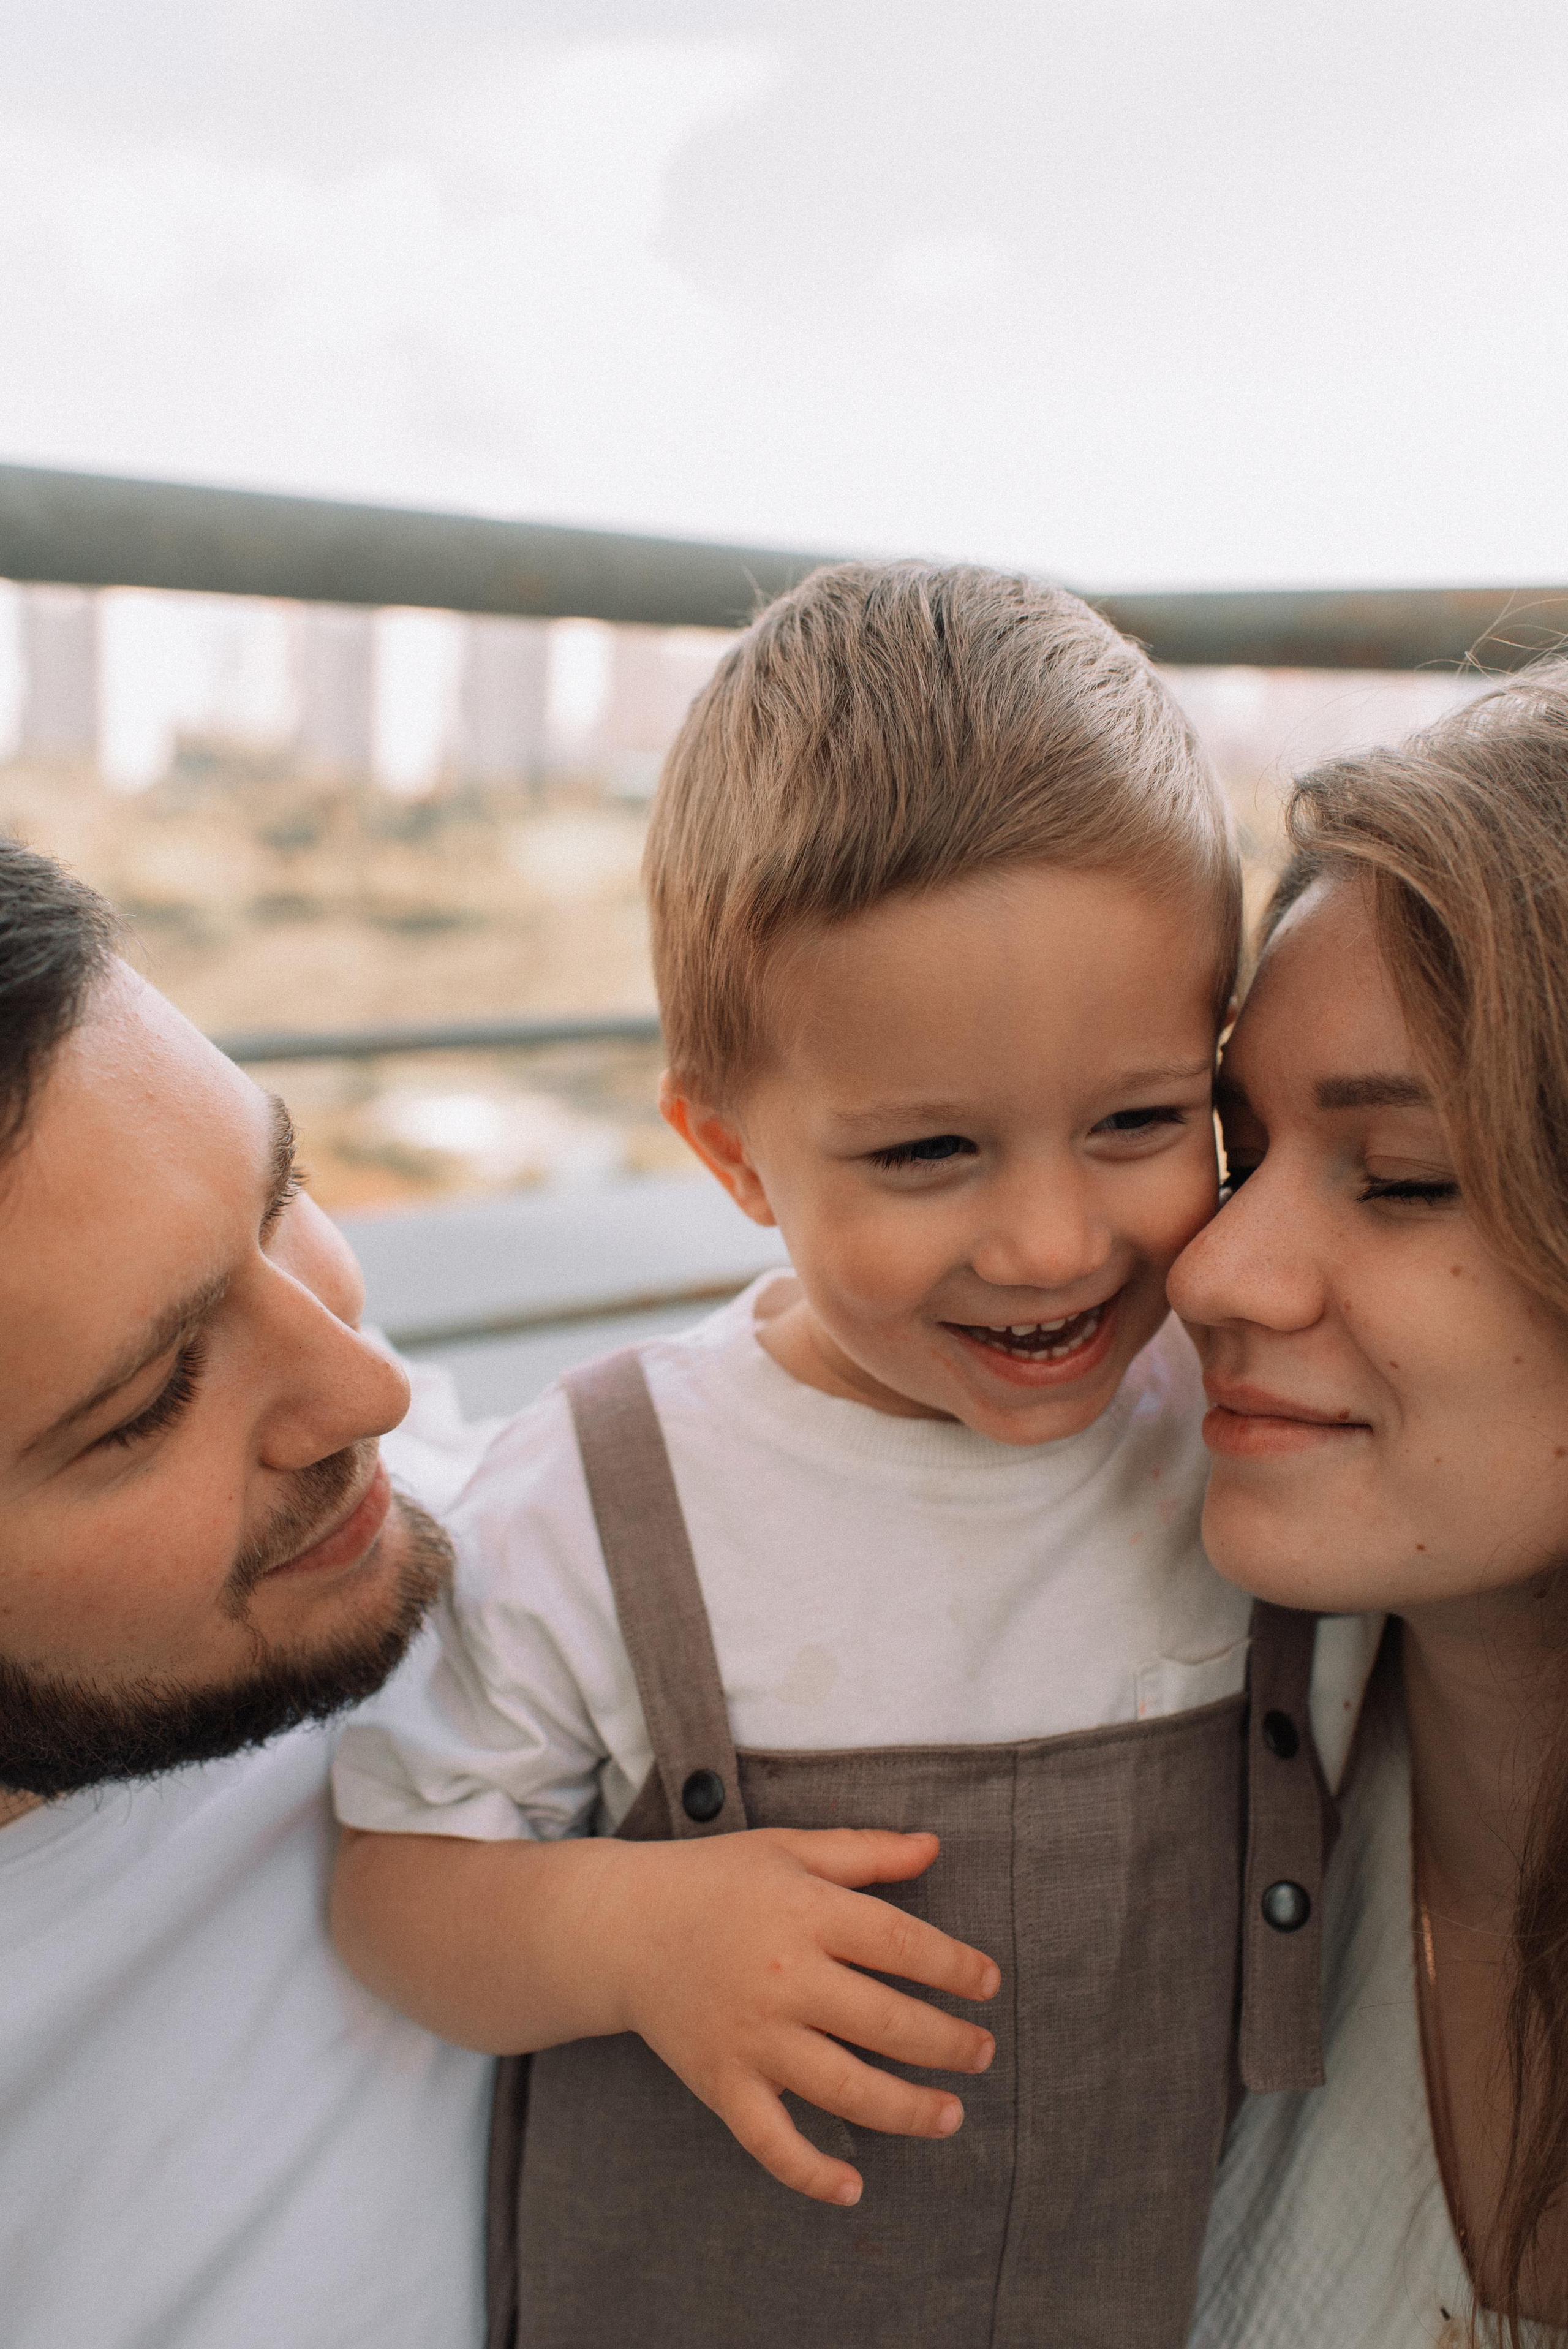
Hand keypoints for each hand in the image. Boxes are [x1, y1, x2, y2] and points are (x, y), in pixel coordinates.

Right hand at [595, 1827, 999, 2206]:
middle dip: (948, 2044)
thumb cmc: (714, 1881)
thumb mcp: (789, 1848)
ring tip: (951, 2115)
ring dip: (909, 2111)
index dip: (955, 1967)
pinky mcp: (721, 2082)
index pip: (901, 1944)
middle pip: (887, 2022)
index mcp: (805, 1912)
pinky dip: (811, 2174)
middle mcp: (783, 1977)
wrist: (621, 1926)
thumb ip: (865, 1850)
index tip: (989, 1984)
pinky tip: (854, 2188)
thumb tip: (934, 1845)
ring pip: (846, 2089)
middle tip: (983, 2054)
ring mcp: (752, 2037)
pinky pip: (771, 2142)